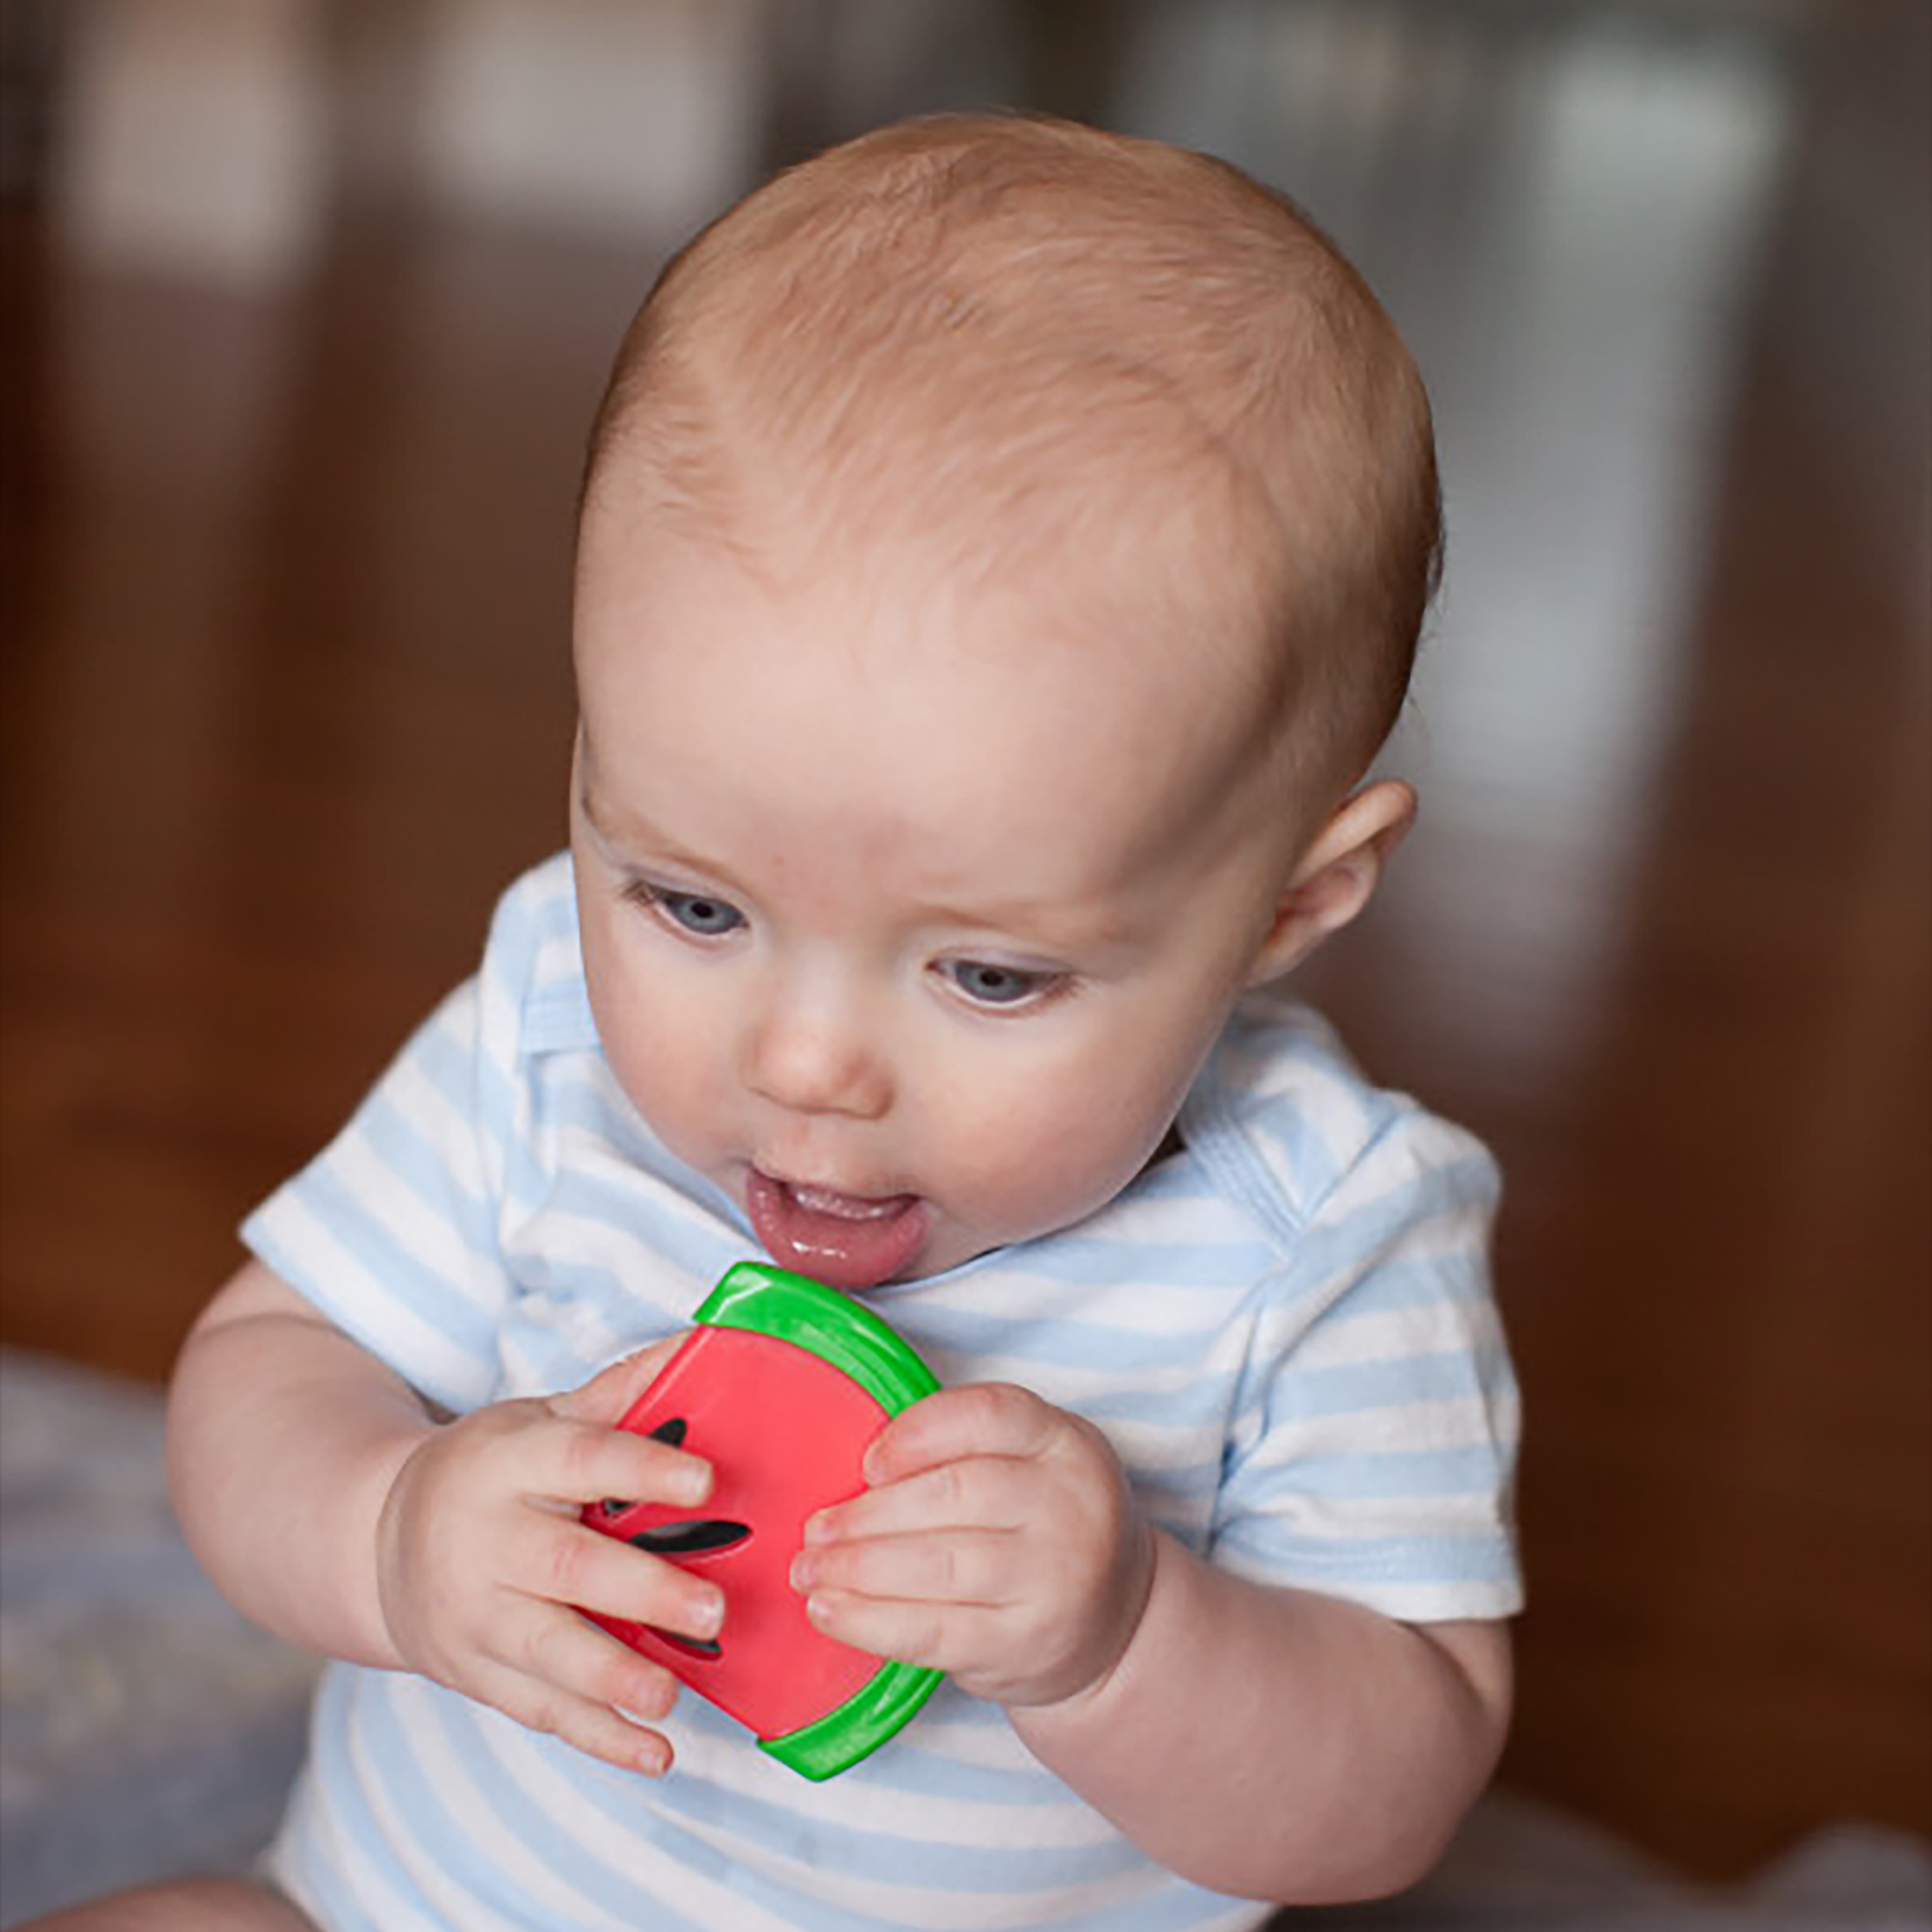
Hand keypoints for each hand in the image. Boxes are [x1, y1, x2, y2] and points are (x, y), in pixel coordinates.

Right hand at [372, 1341, 722, 1774]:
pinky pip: (539, 1711)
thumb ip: (616, 1396)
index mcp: (508, 1461)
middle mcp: (485, 1538)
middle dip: (641, 1592)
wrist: (377, 1538)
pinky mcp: (474, 1673)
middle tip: (713, 1609)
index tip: (707, 1481)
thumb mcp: (538, 1420)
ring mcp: (473, 1614)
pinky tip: (655, 1752)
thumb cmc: (490, 1469)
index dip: (643, 1469)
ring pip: (546, 1651)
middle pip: (566, 1567)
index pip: (581, 1460)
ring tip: (672, 1693)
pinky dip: (598, 1738)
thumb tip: (696, 1346)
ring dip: (613, 1679)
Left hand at [789, 1383, 1153, 1709]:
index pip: (990, 1416)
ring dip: (858, 1568)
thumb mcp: (1030, 1465)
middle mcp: (1069, 1506)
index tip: (867, 1461)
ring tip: (809, 1568)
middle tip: (817, 1529)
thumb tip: (852, 1474)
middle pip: (956, 1495)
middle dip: (871, 1514)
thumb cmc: (1042, 1528)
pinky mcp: (1023, 1643)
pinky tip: (830, 1610)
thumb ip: (961, 1452)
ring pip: (940, 1566)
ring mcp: (1053, 1579)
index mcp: (1065, 1443)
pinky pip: (934, 1631)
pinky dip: (870, 1621)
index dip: (919, 1433)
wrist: (1111, 1625)